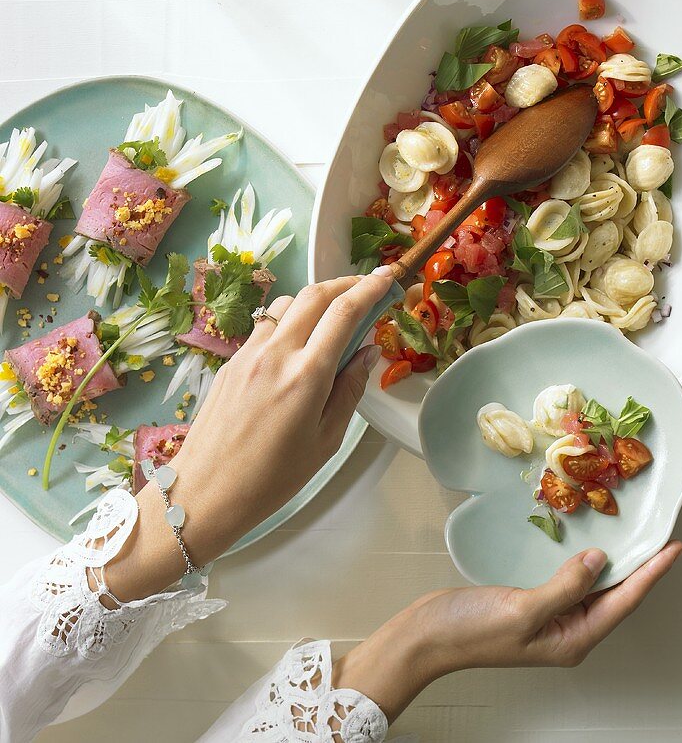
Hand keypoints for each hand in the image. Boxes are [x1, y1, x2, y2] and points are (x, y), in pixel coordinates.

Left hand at [105, 268, 392, 599]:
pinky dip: (290, 319)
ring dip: (316, 300)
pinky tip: (298, 343)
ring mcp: (249, 352)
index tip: (389, 276)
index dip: (370, 287)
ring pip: (288, 303)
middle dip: (346, 282)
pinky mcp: (231, 360)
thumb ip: (349, 390)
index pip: (344, 312)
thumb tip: (368, 351)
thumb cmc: (272, 479)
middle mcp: (276, 353)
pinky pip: (266, 324)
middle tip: (368, 287)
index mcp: (306, 376)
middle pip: (315, 294)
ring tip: (333, 317)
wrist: (204, 493)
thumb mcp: (326, 442)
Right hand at [333, 541, 681, 721]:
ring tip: (634, 534)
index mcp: (573, 639)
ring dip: (614, 561)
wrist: (429, 637)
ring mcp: (551, 618)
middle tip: (660, 534)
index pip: (624, 601)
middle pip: (616, 594)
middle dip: (641, 567)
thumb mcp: (523, 610)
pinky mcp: (533, 603)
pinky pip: (570, 579)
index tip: (674, 548)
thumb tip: (599, 561)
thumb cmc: (471, 631)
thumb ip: (564, 586)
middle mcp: (568, 630)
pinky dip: (583, 560)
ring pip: (594, 586)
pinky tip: (585, 543)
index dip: (652, 573)